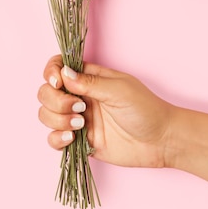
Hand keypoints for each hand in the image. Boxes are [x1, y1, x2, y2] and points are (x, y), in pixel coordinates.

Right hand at [37, 55, 173, 168]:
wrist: (161, 141)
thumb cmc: (146, 109)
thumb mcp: (118, 90)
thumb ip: (89, 83)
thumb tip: (63, 73)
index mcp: (89, 78)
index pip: (58, 67)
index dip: (51, 73)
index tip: (57, 82)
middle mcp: (79, 97)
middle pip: (46, 92)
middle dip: (55, 100)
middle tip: (79, 108)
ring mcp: (77, 119)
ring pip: (46, 115)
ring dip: (57, 119)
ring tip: (80, 125)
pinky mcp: (79, 141)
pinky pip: (53, 139)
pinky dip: (56, 138)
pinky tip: (72, 139)